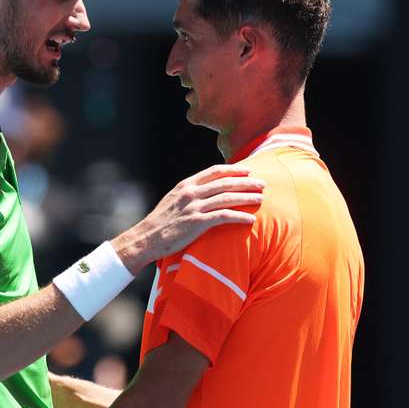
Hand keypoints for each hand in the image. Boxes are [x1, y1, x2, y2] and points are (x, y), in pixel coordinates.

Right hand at [112, 165, 263, 273]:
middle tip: (262, 183)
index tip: (248, 171)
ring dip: (246, 197)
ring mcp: (194, 207)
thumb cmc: (160, 223)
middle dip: (246, 182)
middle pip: (224, 183)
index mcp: (186, 185)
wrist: (146, 238)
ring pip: (226, 198)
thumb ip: (188, 194)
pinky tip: (250, 219)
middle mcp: (191, 193)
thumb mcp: (173, 200)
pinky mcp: (197, 223)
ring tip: (261, 198)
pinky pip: (223, 217)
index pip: (214, 171)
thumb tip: (205, 192)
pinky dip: (239, 216)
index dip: (233, 170)